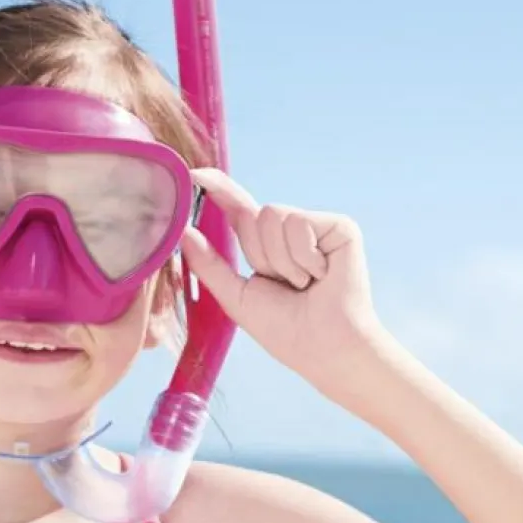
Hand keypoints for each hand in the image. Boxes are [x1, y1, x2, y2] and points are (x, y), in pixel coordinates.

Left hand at [176, 167, 386, 385]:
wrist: (325, 347)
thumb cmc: (286, 331)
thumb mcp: (236, 296)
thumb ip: (209, 264)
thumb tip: (182, 231)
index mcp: (266, 246)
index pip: (238, 210)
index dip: (218, 190)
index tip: (195, 175)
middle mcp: (291, 231)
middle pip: (253, 216)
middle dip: (260, 256)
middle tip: (286, 286)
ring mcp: (316, 227)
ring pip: (274, 216)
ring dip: (282, 261)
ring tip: (305, 283)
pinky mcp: (340, 227)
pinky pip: (300, 223)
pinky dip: (304, 258)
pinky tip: (322, 276)